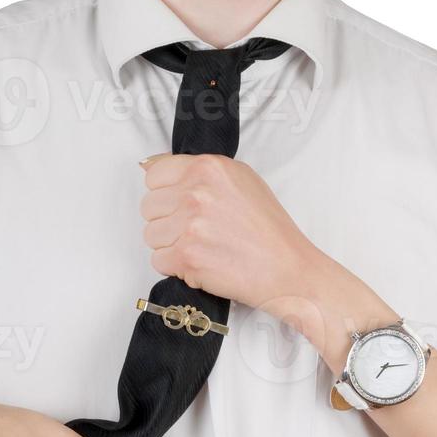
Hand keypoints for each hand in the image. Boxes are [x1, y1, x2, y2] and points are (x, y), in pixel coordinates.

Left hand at [140, 153, 311, 311]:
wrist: (287, 268)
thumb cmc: (269, 230)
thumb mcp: (241, 181)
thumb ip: (200, 174)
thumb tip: (154, 168)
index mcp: (209, 167)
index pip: (154, 174)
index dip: (164, 193)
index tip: (178, 205)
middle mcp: (197, 192)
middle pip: (149, 206)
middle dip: (167, 221)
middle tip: (196, 231)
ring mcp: (190, 225)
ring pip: (150, 235)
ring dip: (170, 245)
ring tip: (201, 247)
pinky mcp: (186, 256)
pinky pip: (158, 261)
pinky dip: (175, 267)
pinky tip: (201, 263)